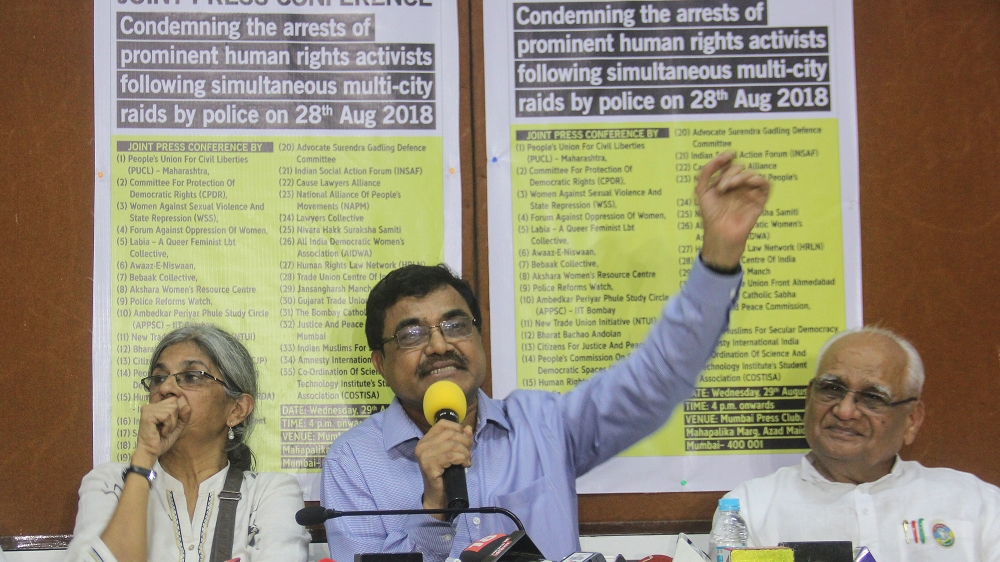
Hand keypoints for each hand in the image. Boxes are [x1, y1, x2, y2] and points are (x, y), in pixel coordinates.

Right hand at [132, 396, 190, 466]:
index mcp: (155, 407)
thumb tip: (187, 407)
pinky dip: (167, 426)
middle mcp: (149, 406)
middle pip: (174, 404)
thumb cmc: (161, 441)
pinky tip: (160, 432)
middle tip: (164, 430)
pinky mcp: (147, 415)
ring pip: (172, 409)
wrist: (151, 452)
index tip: (168, 425)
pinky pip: (167, 416)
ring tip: (162, 432)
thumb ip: (183, 417)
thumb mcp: (176, 428)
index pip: (174, 400)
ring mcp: (147, 409)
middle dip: (174, 420)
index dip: (176, 414)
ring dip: (171, 424)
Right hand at [414, 420, 471, 514]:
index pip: (443, 424)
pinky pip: (451, 456)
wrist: (438, 496)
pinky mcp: (429, 465)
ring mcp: (424, 455)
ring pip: (452, 444)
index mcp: (426, 440)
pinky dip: (462, 459)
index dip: (458, 429)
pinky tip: (464, 465)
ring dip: (465, 452)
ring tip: (467, 461)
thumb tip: (468, 428)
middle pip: (450, 433)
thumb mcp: (454, 453)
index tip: (464, 441)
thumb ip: (461, 439)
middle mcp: (422, 445)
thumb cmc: (445, 474)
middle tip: (468, 454)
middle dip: (465, 442)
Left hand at [696, 151, 770, 269]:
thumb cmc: (710, 214)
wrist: (719, 233)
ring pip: (752, 173)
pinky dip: (759, 180)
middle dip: (731, 172)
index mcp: (724, 183)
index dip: (726, 159)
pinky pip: (766, 185)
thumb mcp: (701, 190)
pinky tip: (750, 183)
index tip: (727, 156)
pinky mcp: (759, 201)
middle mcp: (737, 186)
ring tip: (731, 186)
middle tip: (722, 186)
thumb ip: (706, 171)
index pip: (728, 165)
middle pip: (739, 167)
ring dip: (741, 176)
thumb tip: (726, 155)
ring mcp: (748, 193)